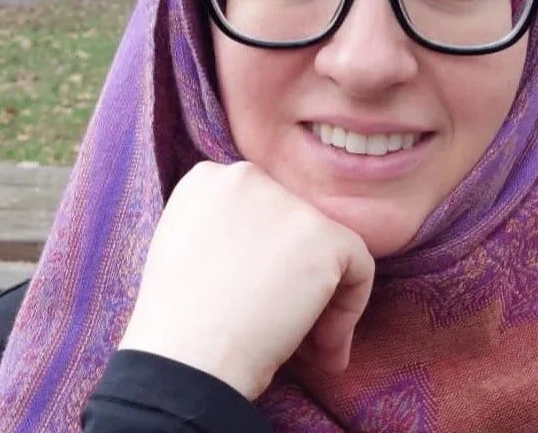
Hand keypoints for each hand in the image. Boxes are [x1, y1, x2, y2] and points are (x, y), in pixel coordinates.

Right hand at [118, 161, 374, 399]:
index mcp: (209, 180)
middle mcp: (247, 176)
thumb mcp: (188, 252)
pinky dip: (350, 309)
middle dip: (295, 279)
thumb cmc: (179, 327)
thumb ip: (230, 231)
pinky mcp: (322, 235)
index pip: (262, 211)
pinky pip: (359, 266)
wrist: (184, 361)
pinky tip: (323, 350)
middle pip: (296, 227)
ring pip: (327, 249)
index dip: (266, 259)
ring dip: (322, 302)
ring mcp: (287, 203)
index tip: (255, 301)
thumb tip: (280, 249)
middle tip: (284, 330)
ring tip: (307, 352)